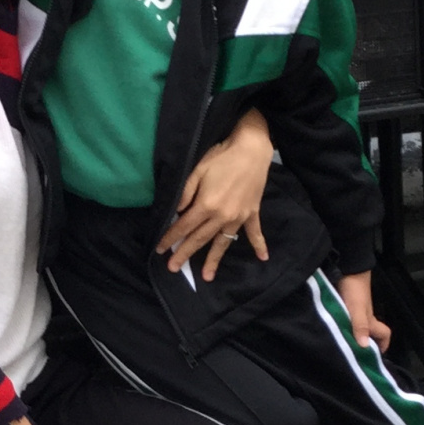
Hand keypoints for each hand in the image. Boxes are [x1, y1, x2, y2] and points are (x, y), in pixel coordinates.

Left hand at [159, 108, 273, 278]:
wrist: (252, 148)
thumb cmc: (221, 156)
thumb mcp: (197, 170)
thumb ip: (185, 193)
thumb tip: (177, 212)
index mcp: (206, 205)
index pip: (183, 226)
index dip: (170, 238)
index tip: (160, 249)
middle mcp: (222, 216)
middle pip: (199, 239)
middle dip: (185, 254)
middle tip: (173, 268)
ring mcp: (238, 217)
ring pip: (223, 242)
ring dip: (214, 260)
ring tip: (206, 276)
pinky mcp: (252, 213)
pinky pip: (255, 232)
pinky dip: (259, 244)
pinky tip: (263, 258)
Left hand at [339, 271, 390, 352]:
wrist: (347, 268)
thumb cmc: (354, 289)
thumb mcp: (356, 309)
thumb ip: (361, 327)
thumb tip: (365, 348)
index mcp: (371, 321)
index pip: (384, 335)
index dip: (382, 346)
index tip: (372, 357)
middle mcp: (365, 319)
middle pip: (369, 335)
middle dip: (363, 346)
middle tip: (350, 357)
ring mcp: (355, 312)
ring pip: (356, 330)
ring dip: (350, 338)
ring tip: (339, 348)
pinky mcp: (345, 307)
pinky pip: (346, 322)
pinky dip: (342, 328)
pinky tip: (332, 333)